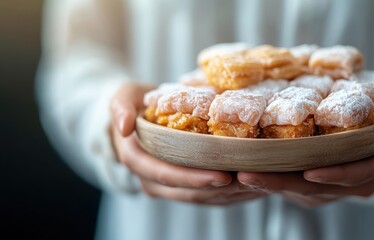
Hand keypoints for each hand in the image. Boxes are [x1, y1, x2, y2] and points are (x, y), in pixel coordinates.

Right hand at [111, 83, 264, 204]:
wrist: (136, 115)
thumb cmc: (132, 104)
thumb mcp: (121, 97)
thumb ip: (119, 108)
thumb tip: (124, 127)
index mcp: (136, 159)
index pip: (165, 174)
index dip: (193, 178)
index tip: (222, 175)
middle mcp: (151, 178)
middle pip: (186, 191)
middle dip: (217, 190)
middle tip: (248, 181)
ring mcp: (166, 184)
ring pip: (198, 197)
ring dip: (225, 195)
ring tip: (254, 185)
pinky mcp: (181, 183)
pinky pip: (203, 194)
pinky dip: (225, 193)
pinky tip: (247, 186)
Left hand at [238, 72, 373, 207]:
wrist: (369, 112)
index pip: (358, 173)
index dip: (337, 175)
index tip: (309, 173)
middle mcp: (355, 178)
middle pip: (318, 188)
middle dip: (284, 183)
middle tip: (249, 175)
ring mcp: (333, 182)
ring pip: (299, 189)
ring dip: (270, 183)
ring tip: (240, 174)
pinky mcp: (313, 180)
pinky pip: (291, 182)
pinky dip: (270, 178)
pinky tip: (245, 171)